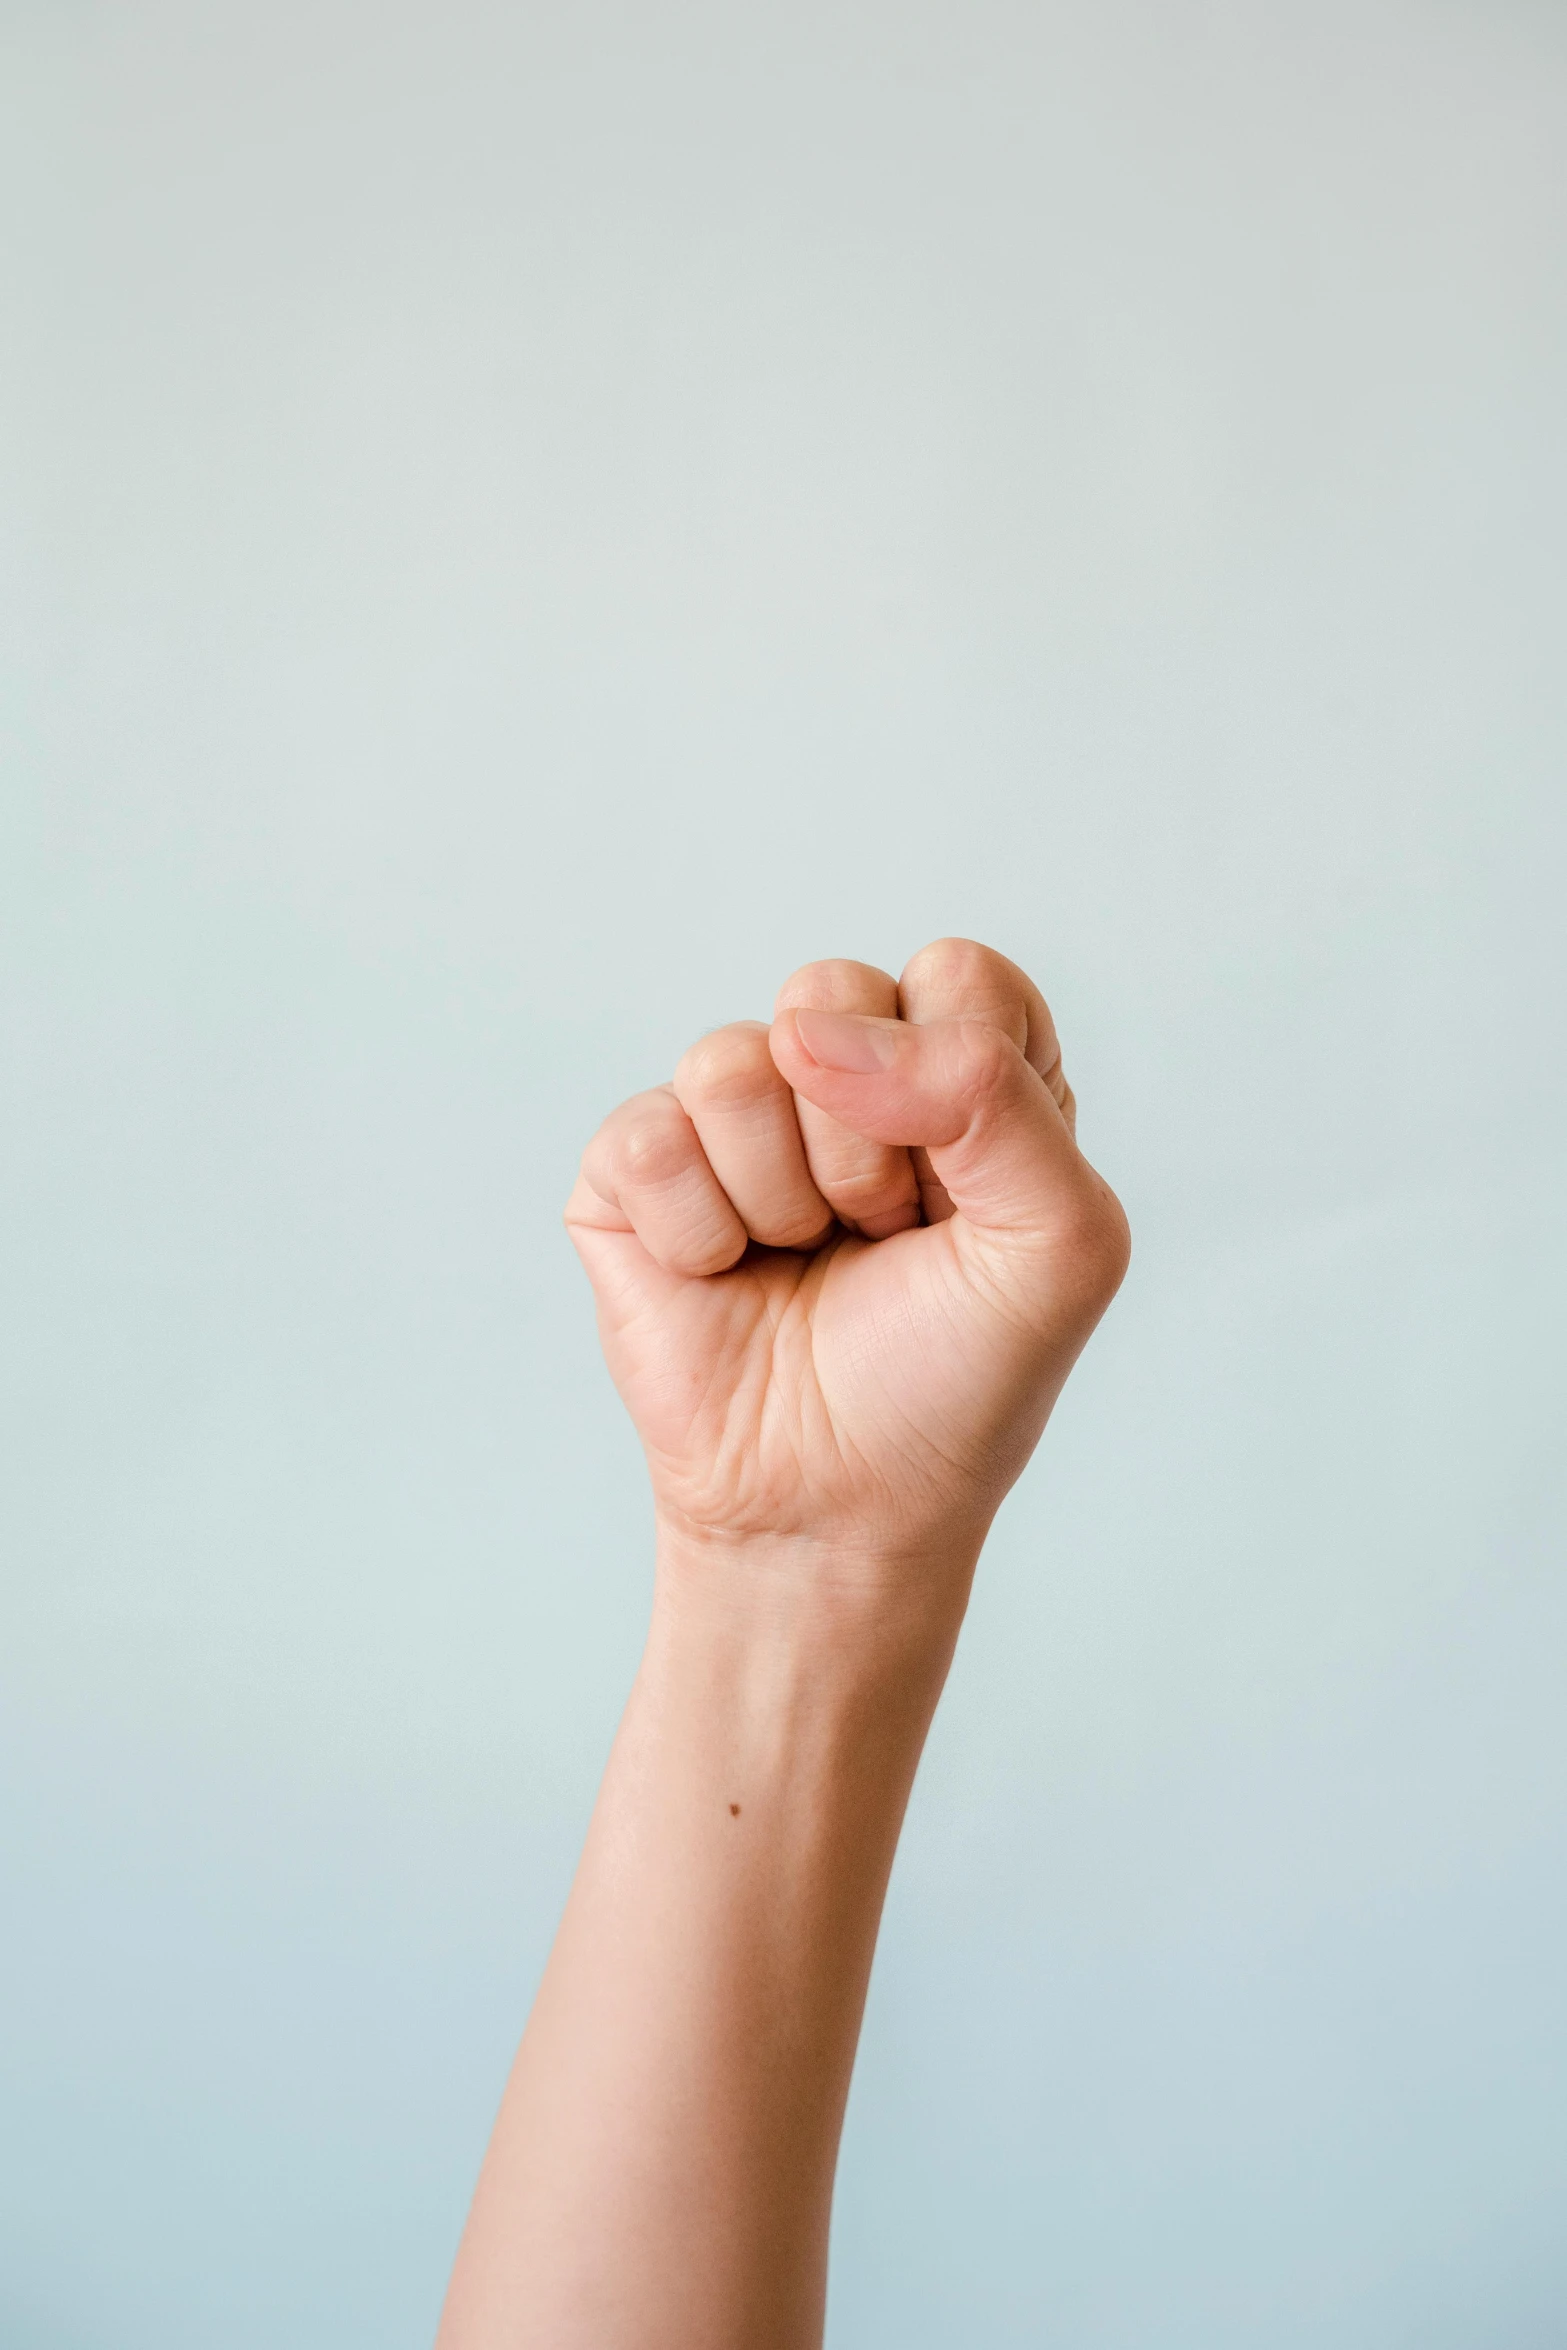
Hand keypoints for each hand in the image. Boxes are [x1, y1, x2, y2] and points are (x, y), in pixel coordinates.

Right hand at [565, 939, 1128, 1606]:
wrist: (840, 1509)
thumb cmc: (955, 1378)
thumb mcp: (1061, 1242)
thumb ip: (997, 1095)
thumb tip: (812, 1032)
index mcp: (963, 1067)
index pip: (957, 977)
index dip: (963, 1088)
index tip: (970, 1200)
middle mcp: (846, 1070)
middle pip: (831, 994)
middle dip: (866, 1145)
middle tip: (882, 1238)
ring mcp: (731, 1115)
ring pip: (731, 1063)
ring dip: (781, 1197)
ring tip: (803, 1260)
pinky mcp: (634, 1171)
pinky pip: (647, 1139)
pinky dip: (698, 1235)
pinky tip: (723, 1280)